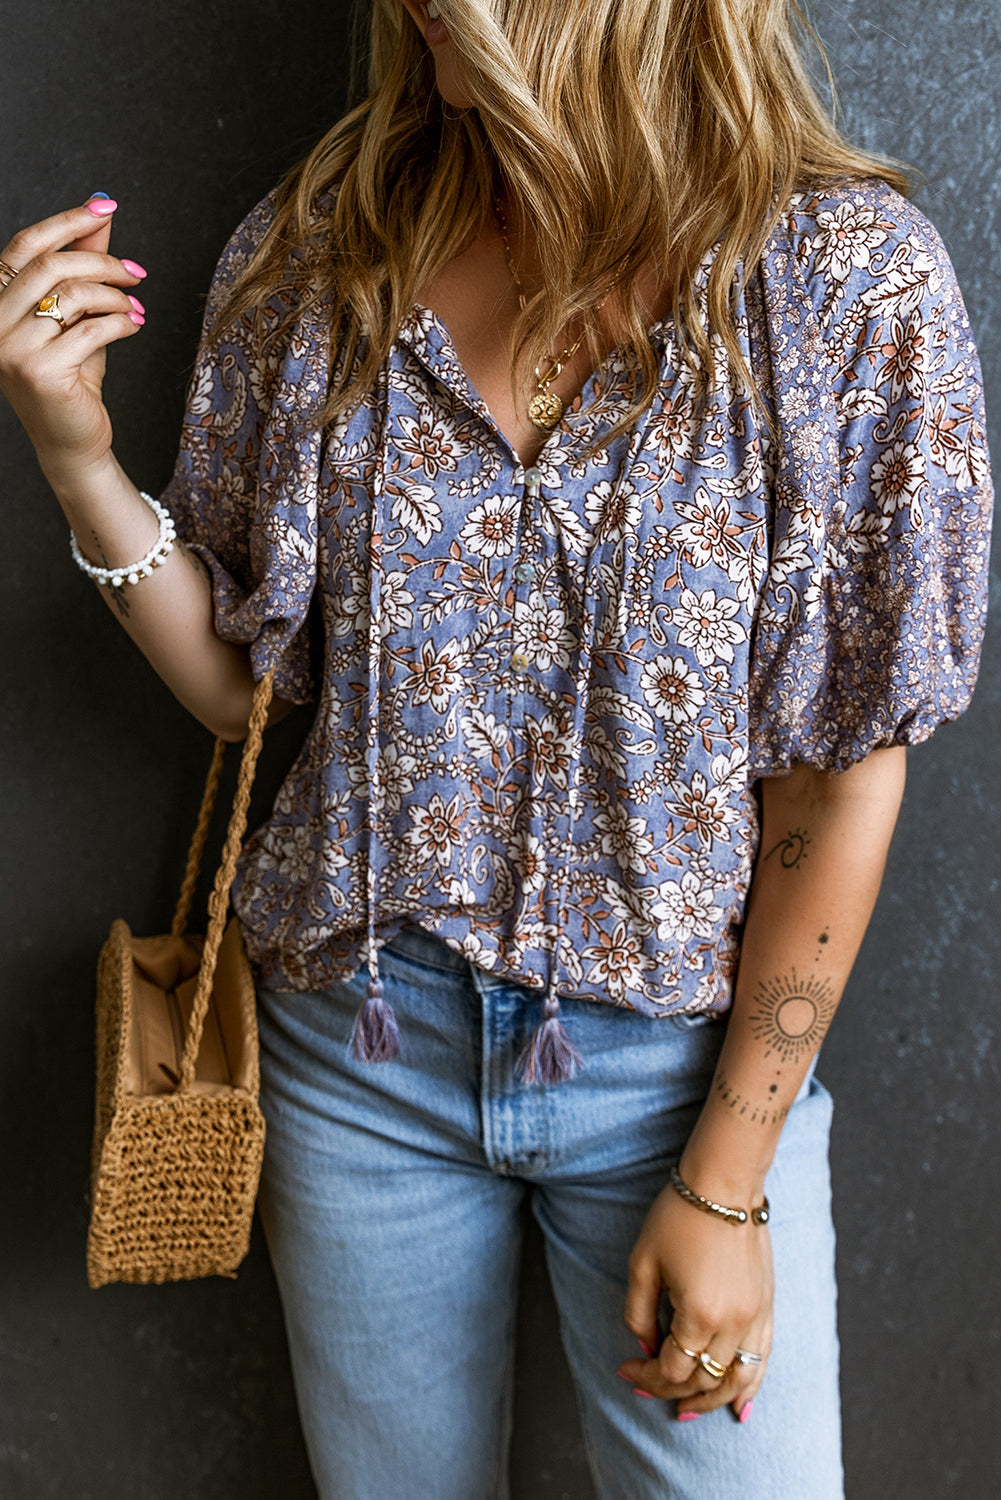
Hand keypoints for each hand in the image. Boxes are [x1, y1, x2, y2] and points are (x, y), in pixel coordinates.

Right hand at [0, 196, 146, 488]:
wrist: (71, 440)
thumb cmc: (72, 376)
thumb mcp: (76, 315)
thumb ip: (82, 266)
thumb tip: (100, 215)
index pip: (24, 245)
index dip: (66, 221)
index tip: (106, 207)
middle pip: (51, 266)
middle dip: (102, 262)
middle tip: (137, 272)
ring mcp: (12, 349)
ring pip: (74, 296)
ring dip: (116, 296)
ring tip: (136, 307)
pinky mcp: (40, 372)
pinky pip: (91, 329)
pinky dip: (122, 322)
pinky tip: (135, 326)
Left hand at [617, 1176, 772, 1419]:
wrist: (723, 1183)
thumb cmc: (677, 1217)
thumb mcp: (643, 1264)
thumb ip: (639, 1313)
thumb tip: (645, 1347)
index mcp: (699, 1314)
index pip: (671, 1369)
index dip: (645, 1375)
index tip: (625, 1369)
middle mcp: (733, 1324)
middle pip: (702, 1379)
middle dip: (671, 1391)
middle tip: (646, 1387)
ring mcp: (756, 1317)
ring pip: (737, 1380)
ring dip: (712, 1400)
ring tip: (688, 1410)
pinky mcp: (767, 1306)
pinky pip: (762, 1360)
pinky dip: (750, 1386)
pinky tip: (739, 1405)